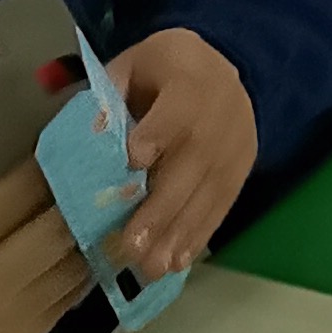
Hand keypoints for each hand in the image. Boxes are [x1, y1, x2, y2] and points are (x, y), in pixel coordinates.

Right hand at [0, 158, 92, 332]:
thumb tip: (38, 161)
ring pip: (74, 265)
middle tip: (96, 170)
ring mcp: (9, 322)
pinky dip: (78, 268)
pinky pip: (69, 297)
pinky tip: (80, 246)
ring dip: (89, 232)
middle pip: (57, 229)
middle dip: (79, 196)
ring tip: (97, 205)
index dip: (49, 164)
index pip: (21, 193)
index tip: (69, 142)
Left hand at [103, 25, 258, 278]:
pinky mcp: (241, 170)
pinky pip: (222, 205)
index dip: (156, 136)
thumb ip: (109, 94)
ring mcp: (235, 146)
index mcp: (190, 78)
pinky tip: (179, 261)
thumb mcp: (133, 64)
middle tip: (132, 245)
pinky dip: (200, 234)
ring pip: (208, 192)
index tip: (132, 162)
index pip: (176, 108)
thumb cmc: (164, 70)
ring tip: (151, 268)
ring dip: (179, 233)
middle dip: (162, 208)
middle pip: (192, 163)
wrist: (223, 67)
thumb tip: (90, 135)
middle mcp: (220, 114)